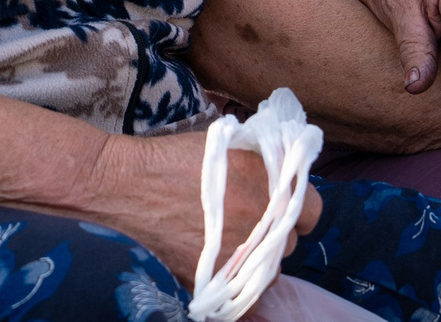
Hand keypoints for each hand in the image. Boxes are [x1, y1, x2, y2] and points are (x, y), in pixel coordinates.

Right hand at [84, 128, 323, 284]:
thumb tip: (284, 172)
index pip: (312, 210)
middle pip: (290, 243)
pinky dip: (238, 286)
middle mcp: (261, 226)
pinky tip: (224, 269)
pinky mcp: (214, 281)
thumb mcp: (230, 144)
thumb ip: (264, 162)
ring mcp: (239, 258)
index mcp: (270, 188)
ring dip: (258, 260)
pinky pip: (243, 296)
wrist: (128, 184)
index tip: (280, 204)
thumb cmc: (175, 157)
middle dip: (274, 233)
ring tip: (233, 245)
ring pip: (268, 272)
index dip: (296, 206)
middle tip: (249, 221)